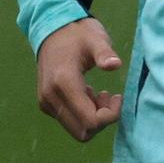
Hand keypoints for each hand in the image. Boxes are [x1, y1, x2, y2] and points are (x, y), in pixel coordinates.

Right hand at [35, 16, 123, 142]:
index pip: (90, 120)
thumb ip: (105, 52)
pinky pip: (69, 121)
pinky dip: (83, 114)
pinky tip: (87, 93)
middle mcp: (51, 97)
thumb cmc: (77, 34)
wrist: (51, 29)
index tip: (117, 97)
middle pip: (82, 132)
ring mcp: (46, 102)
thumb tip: (115, 64)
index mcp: (63, 83)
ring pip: (76, 130)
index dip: (110, 116)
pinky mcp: (46, 104)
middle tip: (109, 97)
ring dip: (93, 118)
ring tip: (99, 94)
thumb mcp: (95, 39)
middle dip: (102, 121)